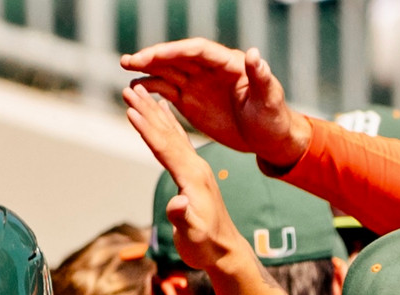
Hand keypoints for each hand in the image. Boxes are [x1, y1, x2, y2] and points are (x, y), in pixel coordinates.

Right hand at [121, 39, 310, 165]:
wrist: (268, 138)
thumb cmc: (273, 117)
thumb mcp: (270, 98)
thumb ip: (261, 77)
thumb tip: (253, 54)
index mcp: (229, 64)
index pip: (197, 51)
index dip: (174, 51)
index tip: (152, 56)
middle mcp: (210, 70)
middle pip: (177, 57)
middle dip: (153, 57)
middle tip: (129, 60)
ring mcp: (198, 84)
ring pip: (168, 71)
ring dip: (147, 69)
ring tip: (125, 68)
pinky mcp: (191, 101)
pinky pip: (167, 90)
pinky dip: (150, 89)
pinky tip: (134, 90)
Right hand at [124, 83, 240, 272]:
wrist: (226, 251)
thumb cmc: (206, 246)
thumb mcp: (193, 234)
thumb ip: (183, 217)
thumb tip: (176, 203)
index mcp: (194, 176)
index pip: (166, 146)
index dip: (148, 128)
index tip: (131, 109)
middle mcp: (196, 166)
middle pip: (168, 132)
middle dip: (148, 110)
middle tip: (130, 89)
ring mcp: (196, 168)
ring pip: (172, 133)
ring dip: (155, 112)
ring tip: (141, 93)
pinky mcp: (194, 173)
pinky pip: (178, 142)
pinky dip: (168, 126)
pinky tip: (165, 113)